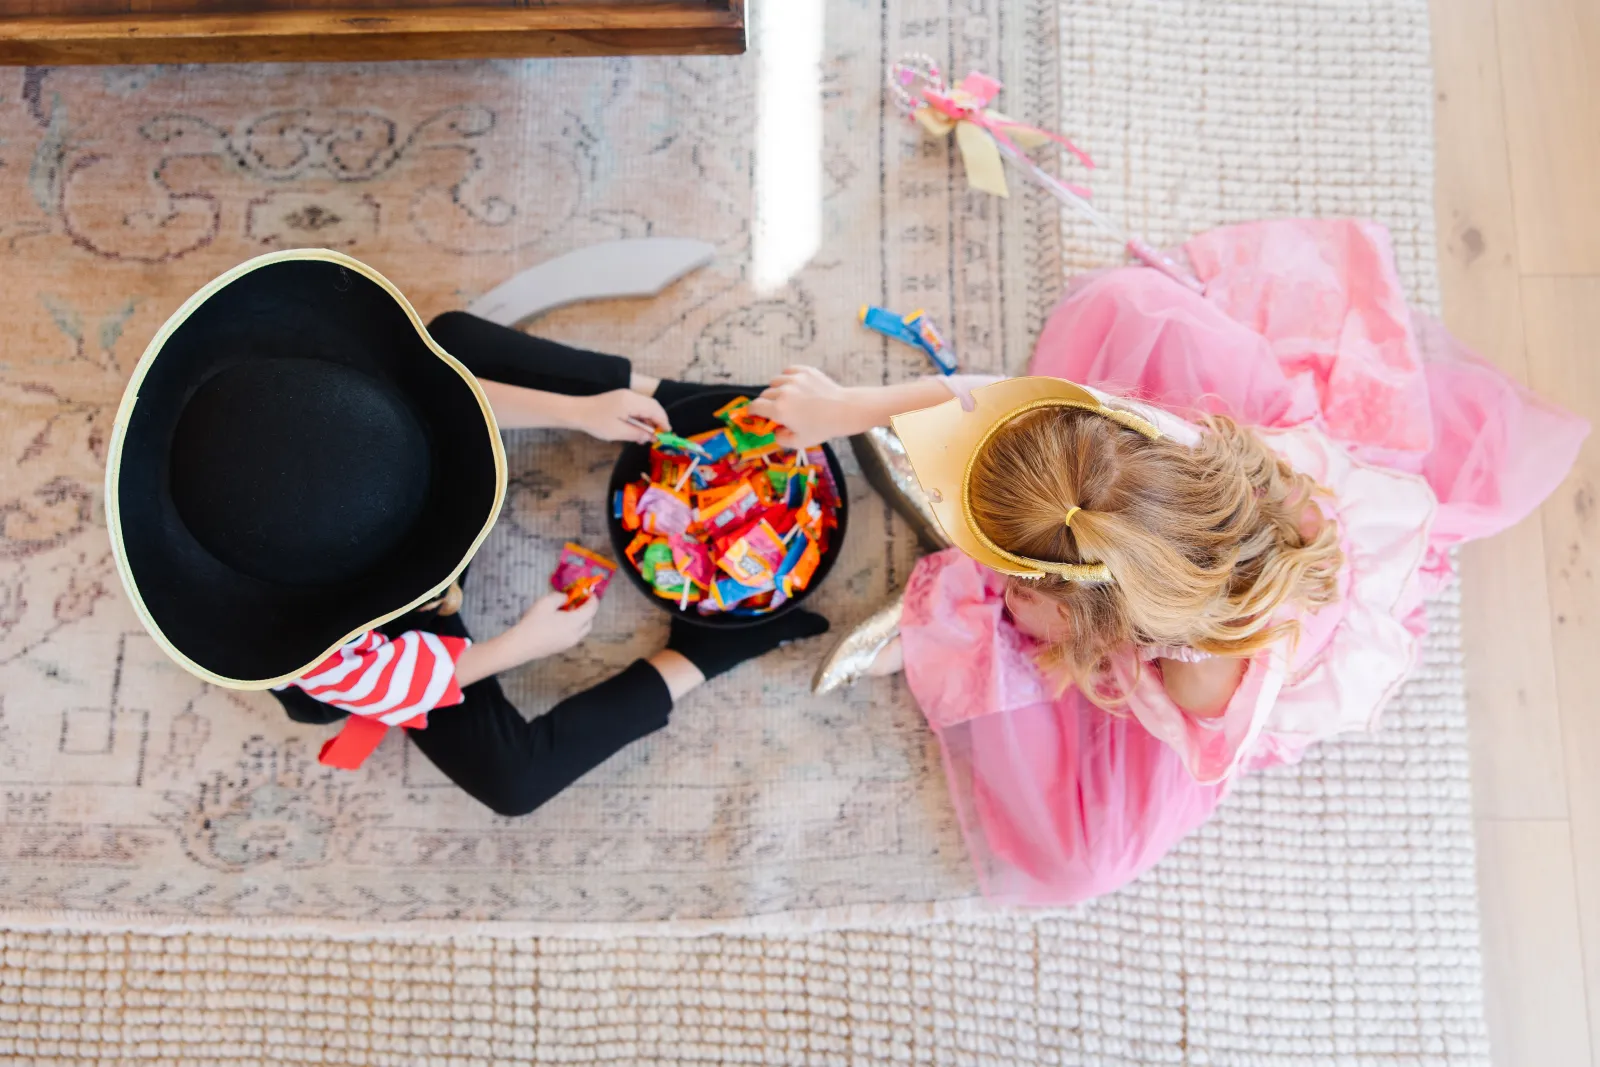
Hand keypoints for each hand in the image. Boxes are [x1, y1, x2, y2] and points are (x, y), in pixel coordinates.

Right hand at [510, 591, 598, 658]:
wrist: (521, 645)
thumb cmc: (534, 622)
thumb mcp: (546, 602)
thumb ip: (560, 597)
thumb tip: (566, 599)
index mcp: (575, 622)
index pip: (591, 610)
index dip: (593, 600)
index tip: (590, 593)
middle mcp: (576, 634)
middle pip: (589, 622)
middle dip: (588, 611)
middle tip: (579, 602)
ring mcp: (569, 643)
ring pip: (582, 631)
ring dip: (580, 620)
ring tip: (568, 612)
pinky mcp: (561, 648)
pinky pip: (573, 636)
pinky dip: (573, 628)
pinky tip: (560, 623)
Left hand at [568, 389, 669, 443]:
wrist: (577, 412)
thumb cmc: (596, 422)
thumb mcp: (618, 432)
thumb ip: (637, 434)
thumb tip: (651, 437)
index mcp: (631, 402)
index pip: (655, 410)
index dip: (663, 422)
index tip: (667, 434)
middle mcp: (631, 395)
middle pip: (653, 405)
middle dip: (658, 420)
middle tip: (659, 435)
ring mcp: (626, 395)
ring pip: (646, 406)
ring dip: (650, 419)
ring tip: (647, 435)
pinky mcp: (621, 398)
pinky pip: (638, 406)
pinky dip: (642, 416)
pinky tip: (638, 428)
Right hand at [747, 366, 861, 448]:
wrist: (845, 410)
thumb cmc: (823, 428)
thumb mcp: (800, 442)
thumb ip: (781, 439)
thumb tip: (774, 431)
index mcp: (779, 410)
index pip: (755, 406)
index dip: (752, 411)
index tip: (753, 413)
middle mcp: (783, 392)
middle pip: (764, 394)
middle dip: (767, 403)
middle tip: (776, 409)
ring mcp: (794, 379)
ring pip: (775, 381)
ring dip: (777, 389)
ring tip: (787, 397)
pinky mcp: (804, 371)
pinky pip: (788, 372)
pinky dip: (787, 378)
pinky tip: (795, 386)